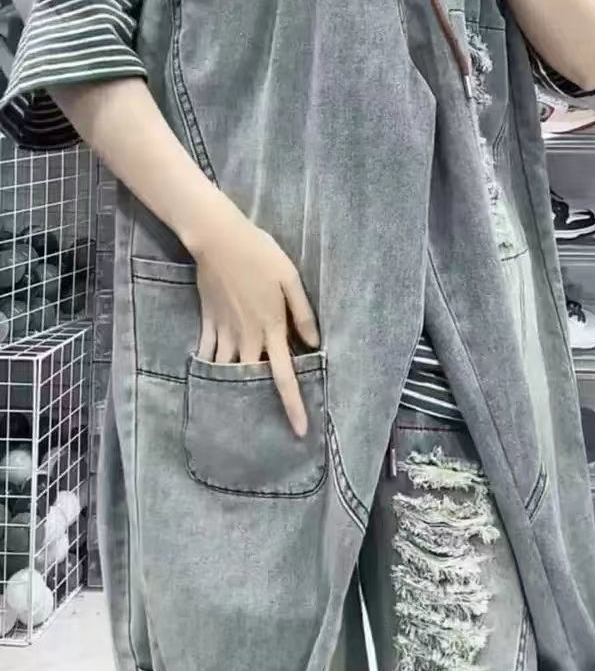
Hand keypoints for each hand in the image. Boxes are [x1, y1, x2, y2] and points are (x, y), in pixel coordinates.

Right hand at [191, 207, 319, 437]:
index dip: (292, 405)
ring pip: (226, 371)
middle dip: (256, 405)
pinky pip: (207, 352)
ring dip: (230, 390)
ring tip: (233, 410)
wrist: (219, 240)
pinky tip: (210, 376)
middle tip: (262, 427)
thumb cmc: (261, 255)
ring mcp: (224, 331)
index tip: (300, 430)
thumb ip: (303, 314)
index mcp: (271, 328)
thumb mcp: (290, 279)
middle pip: (251, 379)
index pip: (284, 376)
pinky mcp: (208, 321)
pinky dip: (208, 367)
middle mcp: (247, 337)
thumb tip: (313, 344)